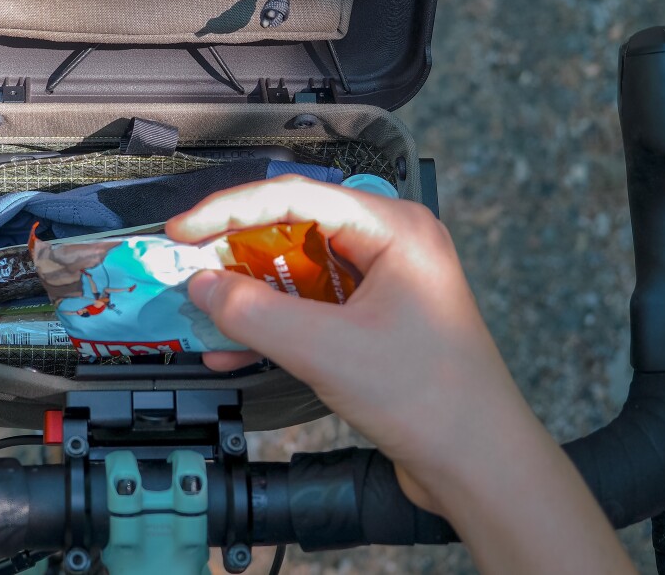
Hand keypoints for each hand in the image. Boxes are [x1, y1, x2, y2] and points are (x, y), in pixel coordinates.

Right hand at [167, 176, 633, 574]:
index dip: (229, 210)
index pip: (294, 196)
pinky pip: (310, 309)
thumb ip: (255, 314)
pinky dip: (273, 326)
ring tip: (203, 315)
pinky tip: (234, 350)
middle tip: (189, 271)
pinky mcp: (374, 323)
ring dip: (250, 297)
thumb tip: (202, 286)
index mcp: (392, 228)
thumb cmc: (431, 399)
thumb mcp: (326, 351)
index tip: (183, 230)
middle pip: (293, 230)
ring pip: (296, 273)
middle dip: (236, 255)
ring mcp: (384, 285)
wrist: (481, 467)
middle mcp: (390, 245)